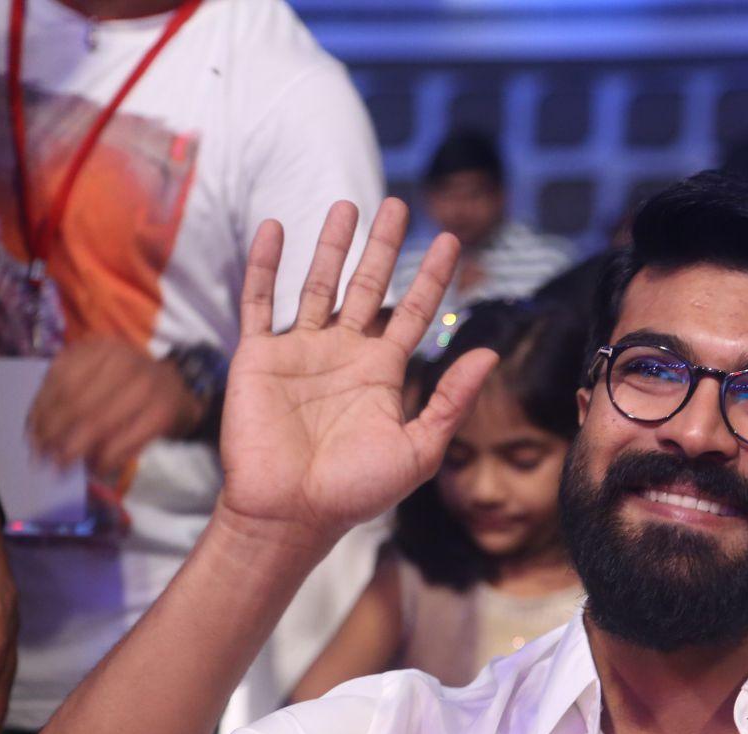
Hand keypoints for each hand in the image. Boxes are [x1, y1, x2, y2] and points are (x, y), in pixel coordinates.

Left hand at [28, 337, 204, 480]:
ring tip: (62, 467)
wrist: (180, 388)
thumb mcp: (98, 373)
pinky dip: (105, 459)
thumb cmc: (129, 384)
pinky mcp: (160, 412)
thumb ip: (69, 392)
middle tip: (42, 459)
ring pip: (96, 423)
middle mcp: (122, 361)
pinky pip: (123, 440)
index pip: (59, 378)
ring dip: (75, 450)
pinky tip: (96, 468)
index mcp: (100, 348)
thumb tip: (37, 432)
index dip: (41, 411)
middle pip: (75, 402)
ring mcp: (144, 386)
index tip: (30, 437)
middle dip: (54, 435)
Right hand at [216, 198, 496, 549]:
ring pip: (318, 284)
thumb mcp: (418, 448)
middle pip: (367, 287)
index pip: (413, 313)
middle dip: (382, 247)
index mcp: (381, 374)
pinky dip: (265, 264)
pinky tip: (275, 227)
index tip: (450, 240)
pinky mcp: (259, 357)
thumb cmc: (356, 492)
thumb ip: (451, 400)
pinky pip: (260, 301)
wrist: (292, 515)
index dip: (431, 277)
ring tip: (347, 205)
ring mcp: (300, 352)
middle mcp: (343, 355)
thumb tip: (488, 353)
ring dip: (331, 245)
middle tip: (398, 205)